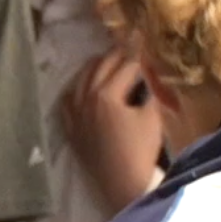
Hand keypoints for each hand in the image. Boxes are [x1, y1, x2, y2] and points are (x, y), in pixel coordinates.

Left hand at [63, 49, 164, 213]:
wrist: (123, 184)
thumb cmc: (141, 150)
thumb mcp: (153, 117)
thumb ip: (151, 91)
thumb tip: (151, 75)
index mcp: (107, 95)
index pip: (126, 66)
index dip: (138, 51)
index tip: (143, 37)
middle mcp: (86, 100)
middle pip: (100, 69)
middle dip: (115, 54)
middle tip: (127, 43)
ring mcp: (75, 116)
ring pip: (80, 83)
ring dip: (93, 68)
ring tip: (104, 59)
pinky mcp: (72, 131)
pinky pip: (67, 104)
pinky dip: (75, 90)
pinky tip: (80, 87)